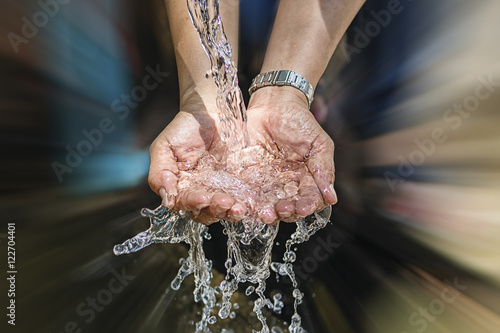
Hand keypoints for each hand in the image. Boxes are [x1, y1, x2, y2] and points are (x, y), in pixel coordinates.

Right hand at [148, 97, 246, 224]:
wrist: (210, 110)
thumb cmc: (184, 128)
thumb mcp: (164, 147)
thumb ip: (159, 173)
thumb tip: (167, 200)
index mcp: (181, 189)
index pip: (185, 204)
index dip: (193, 203)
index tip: (202, 197)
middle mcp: (201, 193)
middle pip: (207, 212)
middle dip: (216, 210)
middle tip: (224, 202)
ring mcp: (222, 189)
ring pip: (226, 209)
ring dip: (232, 211)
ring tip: (239, 207)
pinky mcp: (240, 184)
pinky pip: (243, 198)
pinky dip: (247, 202)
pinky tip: (251, 202)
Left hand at [246, 86, 336, 222]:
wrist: (273, 104)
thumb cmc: (299, 121)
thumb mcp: (318, 143)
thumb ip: (324, 169)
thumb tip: (332, 197)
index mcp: (307, 179)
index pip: (309, 199)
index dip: (306, 206)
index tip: (302, 208)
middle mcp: (287, 185)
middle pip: (289, 208)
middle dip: (286, 212)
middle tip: (282, 210)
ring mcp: (267, 183)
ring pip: (269, 205)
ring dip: (268, 213)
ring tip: (266, 213)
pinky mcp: (248, 178)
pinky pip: (248, 195)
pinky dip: (248, 204)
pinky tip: (248, 207)